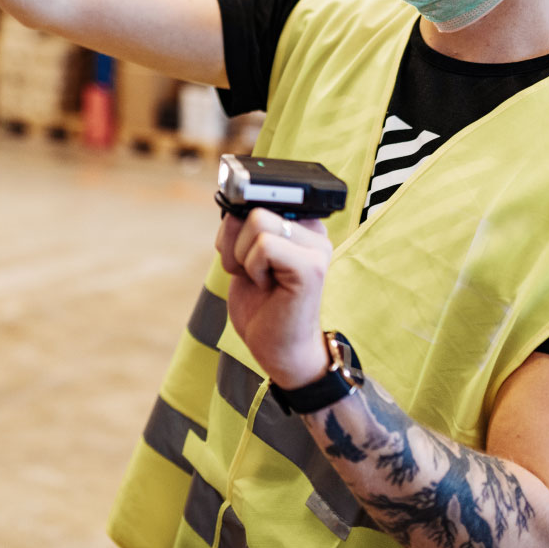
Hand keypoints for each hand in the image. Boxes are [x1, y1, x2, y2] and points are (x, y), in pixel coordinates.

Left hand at [216, 208, 331, 389]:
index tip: (238, 240)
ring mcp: (315, 247)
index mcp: (301, 224)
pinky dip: (252, 268)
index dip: (241, 213)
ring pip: (256, 221)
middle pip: (253, 207)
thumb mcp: (245, 258)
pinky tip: (266, 286)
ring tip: (258, 279)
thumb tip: (232, 203)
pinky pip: (263, 246)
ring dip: (242, 256)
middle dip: (235, 242)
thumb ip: (244, 228)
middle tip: (248, 271)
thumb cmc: (263, 306)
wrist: (280, 352)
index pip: (262, 195)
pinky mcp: (310, 266)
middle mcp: (314, 231)